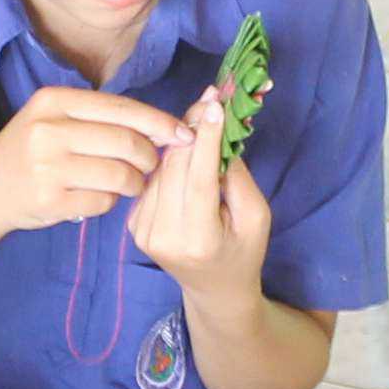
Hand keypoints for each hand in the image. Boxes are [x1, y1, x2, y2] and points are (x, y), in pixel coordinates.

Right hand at [0, 85, 185, 235]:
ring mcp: (47, 167)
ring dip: (135, 183)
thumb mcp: (54, 119)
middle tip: (151, 166)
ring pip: (120, 175)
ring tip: (130, 184)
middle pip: (126, 142)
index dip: (159, 122)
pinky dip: (111, 202)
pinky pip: (103, 201)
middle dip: (151, 157)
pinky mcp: (50, 200)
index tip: (185, 133)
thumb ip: (101, 118)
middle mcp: (48, 130)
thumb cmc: (31, 151)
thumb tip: (164, 127)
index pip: (122, 108)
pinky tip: (101, 197)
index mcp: (54, 101)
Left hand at [131, 83, 270, 299]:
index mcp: (197, 240)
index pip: (198, 180)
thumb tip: (216, 132)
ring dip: (182, 142)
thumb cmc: (243, 251)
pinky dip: (171, 162)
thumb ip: (235, 177)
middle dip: (194, 130)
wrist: (213, 288)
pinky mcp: (133, 225)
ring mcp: (142, 232)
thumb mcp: (256, 217)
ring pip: (161, 169)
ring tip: (205, 122)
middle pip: (175, 168)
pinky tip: (187, 154)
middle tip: (213, 99)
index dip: (205, 139)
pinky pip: (153, 180)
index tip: (215, 103)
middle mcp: (163, 236)